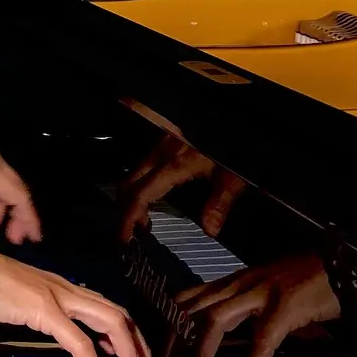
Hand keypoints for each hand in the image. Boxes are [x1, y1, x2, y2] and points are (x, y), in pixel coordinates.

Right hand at [0, 255, 152, 356]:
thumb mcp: (25, 300)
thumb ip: (46, 313)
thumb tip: (62, 333)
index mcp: (64, 287)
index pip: (110, 309)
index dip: (128, 337)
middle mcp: (68, 288)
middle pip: (121, 315)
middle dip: (139, 348)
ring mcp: (59, 296)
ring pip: (113, 323)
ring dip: (128, 355)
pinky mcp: (46, 310)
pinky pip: (81, 343)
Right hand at [117, 131, 246, 241]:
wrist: (229, 120)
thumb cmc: (231, 144)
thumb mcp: (232, 176)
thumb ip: (219, 203)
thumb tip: (210, 228)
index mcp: (174, 164)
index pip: (141, 195)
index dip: (129, 217)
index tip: (125, 236)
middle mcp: (161, 153)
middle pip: (128, 184)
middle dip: (124, 210)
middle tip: (131, 232)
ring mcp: (160, 145)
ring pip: (133, 174)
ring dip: (132, 198)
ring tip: (144, 219)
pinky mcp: (164, 141)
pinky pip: (142, 166)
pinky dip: (139, 185)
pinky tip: (152, 196)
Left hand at [169, 255, 340, 356]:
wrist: (342, 265)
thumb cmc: (305, 280)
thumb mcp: (263, 292)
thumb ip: (242, 311)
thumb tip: (225, 340)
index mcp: (231, 282)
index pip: (184, 300)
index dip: (168, 327)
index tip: (162, 355)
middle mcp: (237, 284)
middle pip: (188, 310)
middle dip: (171, 344)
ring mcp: (259, 294)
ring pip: (213, 321)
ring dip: (201, 354)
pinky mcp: (284, 308)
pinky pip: (261, 341)